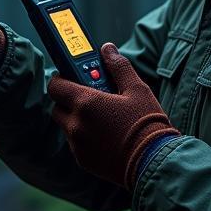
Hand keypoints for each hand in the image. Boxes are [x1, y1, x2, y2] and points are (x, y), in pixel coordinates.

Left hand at [47, 43, 179, 189]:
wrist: (154, 161)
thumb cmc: (146, 123)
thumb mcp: (137, 89)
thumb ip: (119, 66)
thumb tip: (108, 49)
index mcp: (86, 103)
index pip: (56, 86)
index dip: (61, 78)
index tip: (71, 76)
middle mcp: (76, 125)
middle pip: (58, 107)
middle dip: (69, 100)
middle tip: (90, 96)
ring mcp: (78, 145)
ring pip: (66, 126)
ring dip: (77, 118)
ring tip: (101, 116)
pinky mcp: (84, 161)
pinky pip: (76, 144)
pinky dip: (84, 136)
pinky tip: (105, 134)